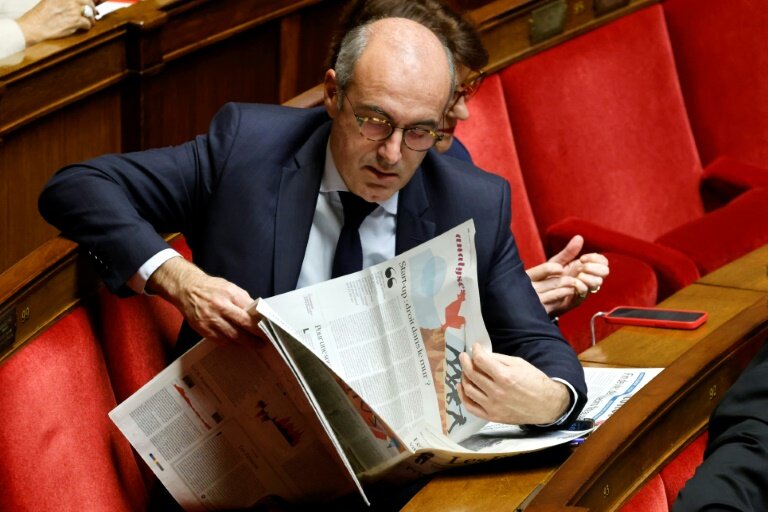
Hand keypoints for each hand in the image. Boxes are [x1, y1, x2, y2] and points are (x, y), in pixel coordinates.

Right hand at [17, 0, 96, 46]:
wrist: (36, 25)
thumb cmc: (41, 15)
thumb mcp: (51, 0)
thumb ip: (64, 1)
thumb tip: (75, 3)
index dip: (86, 0)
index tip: (88, 3)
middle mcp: (70, 0)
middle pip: (88, 1)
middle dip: (92, 8)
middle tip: (93, 12)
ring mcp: (73, 9)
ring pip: (90, 13)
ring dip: (91, 19)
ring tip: (90, 21)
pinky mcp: (76, 20)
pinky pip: (88, 23)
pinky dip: (88, 26)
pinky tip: (84, 27)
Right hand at [147, 257, 262, 343]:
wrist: (187, 289)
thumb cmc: (211, 288)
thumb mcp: (231, 287)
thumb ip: (243, 300)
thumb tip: (256, 313)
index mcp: (230, 295)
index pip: (249, 312)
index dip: (259, 323)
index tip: (267, 330)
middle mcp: (220, 308)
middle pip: (242, 326)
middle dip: (254, 336)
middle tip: (262, 342)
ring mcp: (210, 320)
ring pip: (231, 336)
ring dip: (243, 342)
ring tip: (252, 345)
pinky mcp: (203, 329)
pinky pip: (220, 340)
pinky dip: (230, 343)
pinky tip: (236, 343)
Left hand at [458, 344, 570, 424]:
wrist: (546, 405)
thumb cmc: (534, 382)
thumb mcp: (519, 363)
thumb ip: (498, 359)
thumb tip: (481, 354)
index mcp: (505, 376)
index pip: (480, 360)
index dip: (475, 351)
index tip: (475, 347)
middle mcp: (497, 392)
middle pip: (471, 374)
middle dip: (465, 361)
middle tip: (464, 357)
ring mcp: (493, 406)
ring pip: (468, 389)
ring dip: (463, 377)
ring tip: (466, 371)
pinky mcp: (492, 416)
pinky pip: (470, 407)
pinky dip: (463, 396)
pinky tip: (462, 387)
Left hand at [526, 235, 608, 316]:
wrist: (541, 293)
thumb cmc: (550, 277)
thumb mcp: (558, 261)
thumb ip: (569, 251)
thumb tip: (579, 237)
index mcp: (585, 267)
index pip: (602, 261)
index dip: (596, 259)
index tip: (583, 258)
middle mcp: (588, 278)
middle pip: (605, 272)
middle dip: (595, 267)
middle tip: (582, 266)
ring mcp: (584, 288)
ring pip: (598, 283)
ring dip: (589, 277)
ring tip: (578, 275)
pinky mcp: (578, 299)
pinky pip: (585, 292)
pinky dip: (581, 286)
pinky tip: (573, 283)